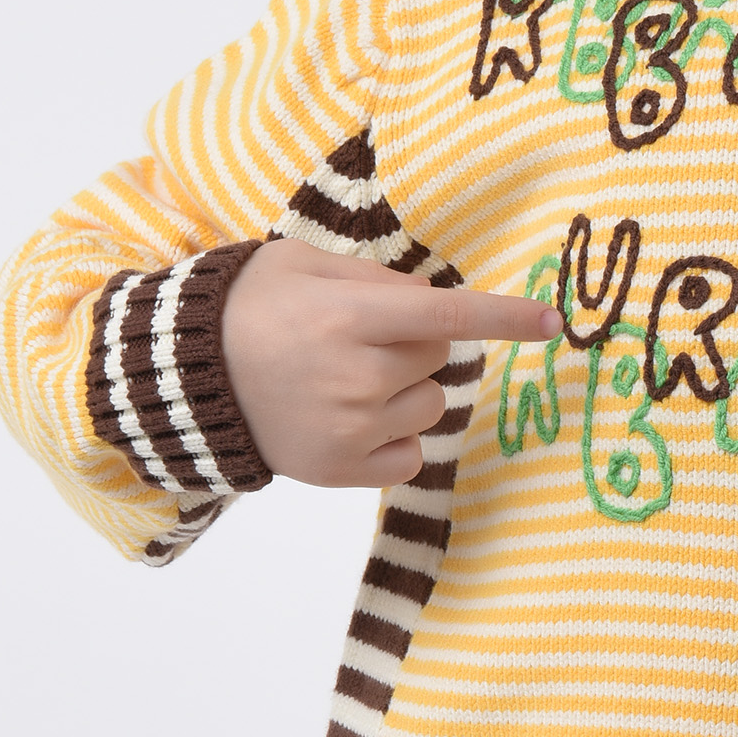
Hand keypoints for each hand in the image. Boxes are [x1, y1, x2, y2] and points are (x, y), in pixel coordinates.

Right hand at [221, 237, 559, 487]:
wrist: (184, 378)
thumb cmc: (248, 308)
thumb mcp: (305, 265)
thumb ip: (376, 279)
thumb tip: (434, 299)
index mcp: (349, 318)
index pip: (449, 317)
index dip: (507, 317)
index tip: (553, 323)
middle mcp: (356, 377)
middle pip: (440, 358)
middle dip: (414, 343)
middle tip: (357, 338)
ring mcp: (350, 430)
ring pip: (430, 406)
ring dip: (404, 391)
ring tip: (344, 380)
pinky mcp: (341, 471)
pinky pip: (411, 454)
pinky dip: (393, 438)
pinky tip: (349, 419)